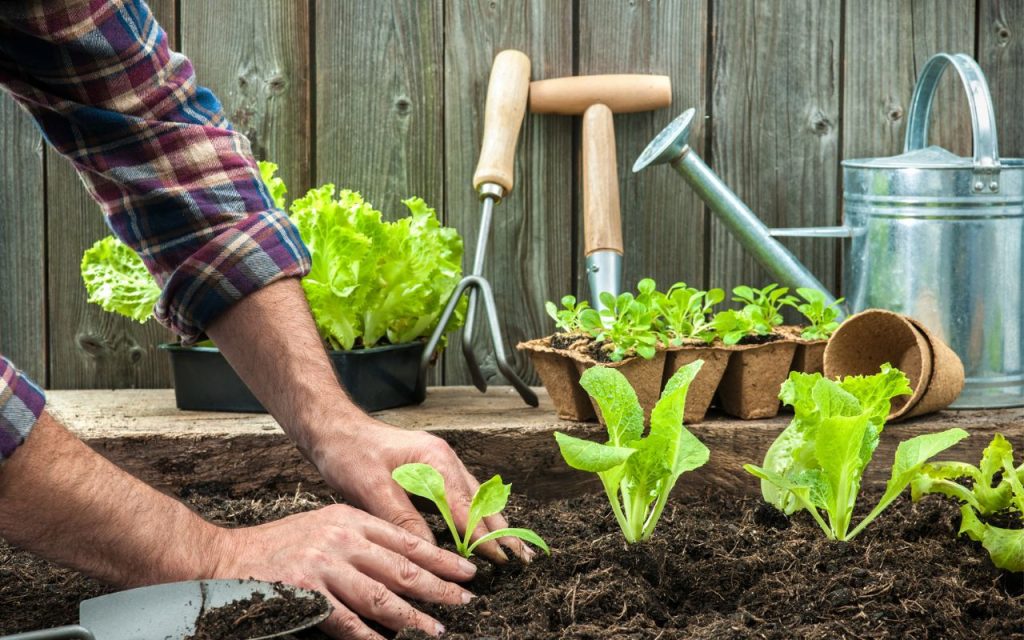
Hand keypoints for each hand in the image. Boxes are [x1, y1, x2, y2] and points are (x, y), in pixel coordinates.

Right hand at [211, 503, 476, 638]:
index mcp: (350, 519)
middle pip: (401, 567)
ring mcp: (323, 565)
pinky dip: (370, 636)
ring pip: (380, 596)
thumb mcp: (325, 527)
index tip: (465, 571)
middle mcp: (341, 538)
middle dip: (438, 586)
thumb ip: (361, 543)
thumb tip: (404, 568)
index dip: (439, 558)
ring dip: (412, 616)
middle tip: (465, 601)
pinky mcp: (305, 593)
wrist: (225, 558)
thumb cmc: (279, 546)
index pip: (405, 539)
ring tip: (436, 629)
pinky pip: (346, 621)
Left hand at [311, 417, 534, 563]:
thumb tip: (429, 551)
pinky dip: (474, 514)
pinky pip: (461, 494)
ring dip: (492, 523)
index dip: (483, 536)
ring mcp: (439, 463)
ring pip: (475, 497)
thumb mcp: (372, 488)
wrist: (333, 428)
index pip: (466, 507)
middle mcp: (444, 459)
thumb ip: (403, 519)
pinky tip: (481, 529)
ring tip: (511, 547)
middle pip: (480, 500)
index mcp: (435, 459)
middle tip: (521, 557)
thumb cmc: (349, 452)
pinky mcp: (431, 469)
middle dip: (501, 530)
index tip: (500, 559)